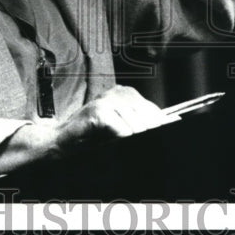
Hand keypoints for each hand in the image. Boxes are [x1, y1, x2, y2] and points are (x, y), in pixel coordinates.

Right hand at [0, 86, 170, 171]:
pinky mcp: (98, 110)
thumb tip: (172, 123)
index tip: (172, 129)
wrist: (62, 142)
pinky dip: (120, 139)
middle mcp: (120, 92)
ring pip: (137, 126)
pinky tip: (111, 140)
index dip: (163, 125)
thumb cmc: (93, 138)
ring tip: (117, 140)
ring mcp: (108, 99)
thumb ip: (142, 125)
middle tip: (133, 139)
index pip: (156, 112)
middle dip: (146, 133)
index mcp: (129, 94)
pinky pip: (121, 130)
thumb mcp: (123, 129)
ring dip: (130, 138)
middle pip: (150, 119)